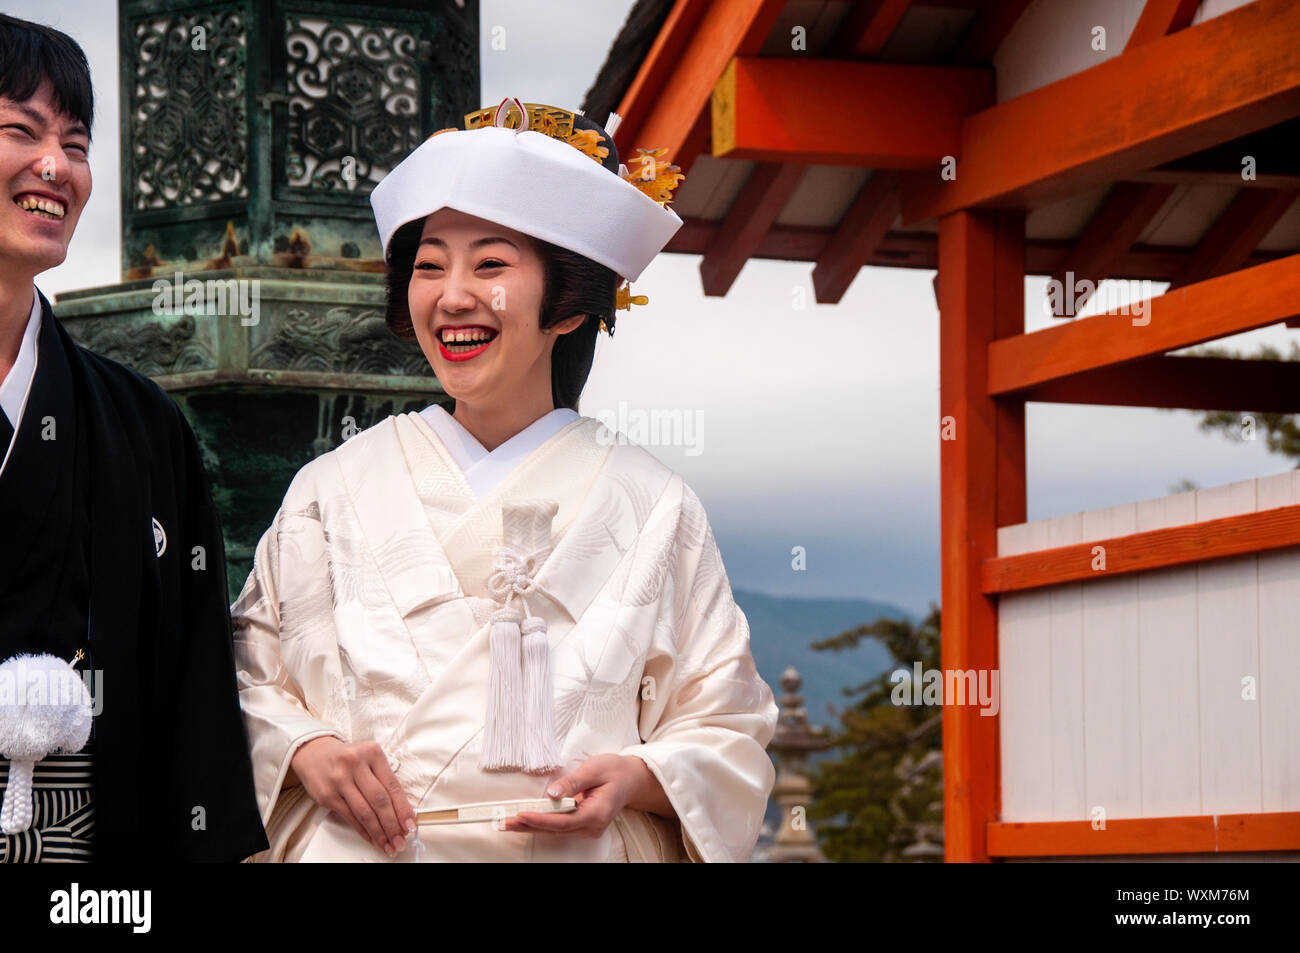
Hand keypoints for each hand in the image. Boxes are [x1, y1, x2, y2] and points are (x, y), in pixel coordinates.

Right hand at [289, 736, 415, 855]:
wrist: (314, 752)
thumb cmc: (347, 758)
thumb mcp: (368, 757)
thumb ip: (384, 778)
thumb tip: (401, 810)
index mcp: (372, 752)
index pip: (393, 785)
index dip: (403, 808)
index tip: (410, 824)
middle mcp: (355, 764)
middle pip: (379, 800)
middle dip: (392, 825)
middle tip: (400, 840)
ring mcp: (340, 780)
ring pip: (364, 812)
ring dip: (378, 832)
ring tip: (388, 843)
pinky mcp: (327, 795)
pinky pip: (350, 817)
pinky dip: (363, 830)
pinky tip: (371, 838)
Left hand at [502, 754, 674, 836]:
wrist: (631, 778)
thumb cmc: (615, 771)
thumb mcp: (595, 769)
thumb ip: (573, 782)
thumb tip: (553, 793)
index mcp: (596, 814)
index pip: (563, 821)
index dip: (541, 819)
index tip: (522, 815)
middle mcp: (591, 826)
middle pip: (555, 829)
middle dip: (529, 825)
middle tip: (505, 822)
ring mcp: (587, 828)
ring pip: (554, 830)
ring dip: (531, 826)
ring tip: (508, 823)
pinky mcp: (581, 824)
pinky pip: (558, 826)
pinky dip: (540, 823)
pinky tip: (524, 821)